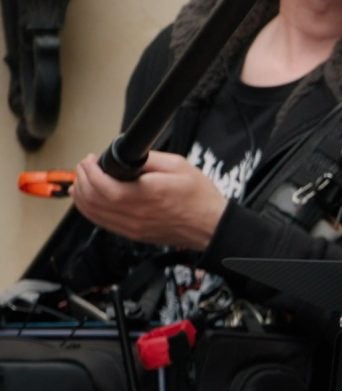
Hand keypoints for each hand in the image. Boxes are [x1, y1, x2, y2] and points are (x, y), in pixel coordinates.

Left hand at [71, 151, 226, 250]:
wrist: (211, 226)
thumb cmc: (200, 198)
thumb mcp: (179, 165)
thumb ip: (149, 159)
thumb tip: (125, 155)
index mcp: (146, 194)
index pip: (102, 184)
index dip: (89, 169)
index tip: (91, 159)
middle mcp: (135, 214)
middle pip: (91, 198)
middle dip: (82, 178)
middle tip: (86, 167)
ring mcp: (132, 227)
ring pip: (91, 212)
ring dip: (82, 194)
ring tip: (84, 180)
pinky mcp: (132, 234)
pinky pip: (101, 222)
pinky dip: (89, 209)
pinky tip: (91, 199)